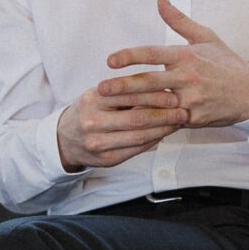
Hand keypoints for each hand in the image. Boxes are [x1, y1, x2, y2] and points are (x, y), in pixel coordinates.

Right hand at [57, 79, 184, 169]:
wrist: (65, 139)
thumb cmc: (89, 111)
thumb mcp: (99, 96)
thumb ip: (124, 93)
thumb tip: (161, 90)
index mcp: (93, 100)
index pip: (129, 95)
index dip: (154, 96)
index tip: (174, 96)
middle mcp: (94, 122)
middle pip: (137, 118)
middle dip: (164, 115)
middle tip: (183, 111)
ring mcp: (99, 143)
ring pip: (139, 136)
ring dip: (164, 129)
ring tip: (179, 123)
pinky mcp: (107, 159)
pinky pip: (136, 150)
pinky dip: (154, 141)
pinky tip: (165, 134)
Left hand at [94, 0, 248, 132]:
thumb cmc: (227, 64)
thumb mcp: (205, 37)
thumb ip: (178, 20)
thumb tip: (161, 0)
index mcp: (187, 55)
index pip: (153, 53)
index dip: (130, 56)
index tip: (111, 60)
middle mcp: (188, 77)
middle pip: (149, 81)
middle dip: (123, 86)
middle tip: (102, 88)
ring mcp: (191, 99)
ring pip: (156, 104)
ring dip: (131, 106)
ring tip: (110, 107)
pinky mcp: (194, 117)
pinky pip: (168, 119)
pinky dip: (151, 122)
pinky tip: (133, 124)